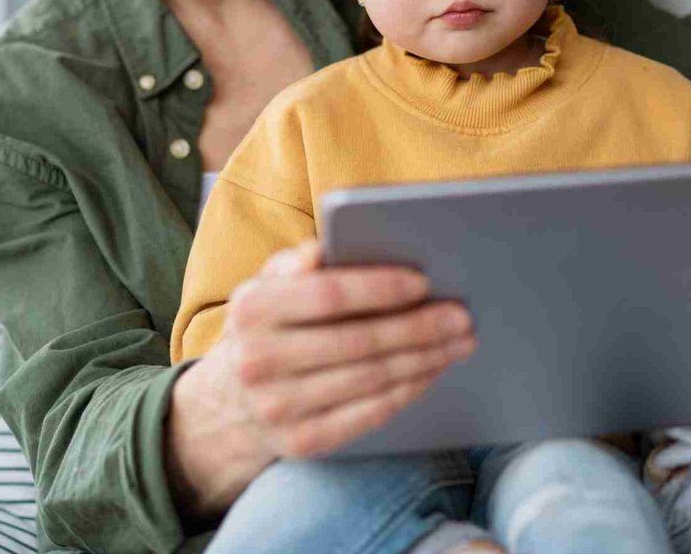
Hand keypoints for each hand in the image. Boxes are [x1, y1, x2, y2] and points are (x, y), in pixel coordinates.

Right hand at [216, 241, 474, 457]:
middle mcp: (257, 360)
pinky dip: (407, 390)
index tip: (424, 282)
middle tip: (461, 315)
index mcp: (251, 309)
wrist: (229, 403)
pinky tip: (431, 371)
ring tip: (458, 340)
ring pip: (370, 379)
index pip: (327, 295)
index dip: (379, 288)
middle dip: (417, 327)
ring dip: (423, 358)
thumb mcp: (266, 286)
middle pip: (357, 341)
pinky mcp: (301, 442)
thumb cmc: (267, 328)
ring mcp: (278, 407)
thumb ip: (294, 263)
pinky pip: (368, 414)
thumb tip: (324, 247)